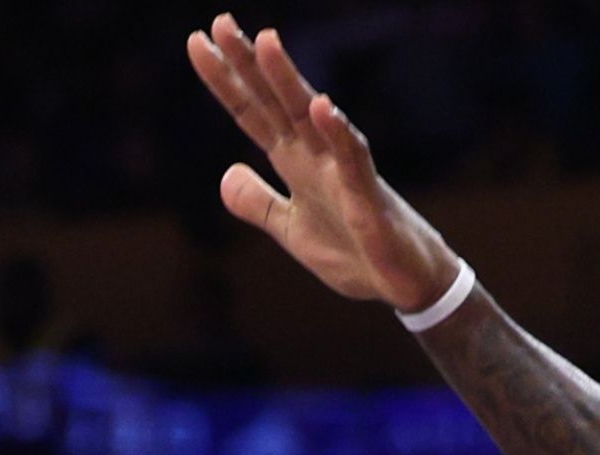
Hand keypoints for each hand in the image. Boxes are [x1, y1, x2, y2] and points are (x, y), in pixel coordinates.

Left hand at [186, 14, 460, 313]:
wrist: (401, 282)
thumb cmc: (353, 251)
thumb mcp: (290, 230)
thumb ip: (258, 202)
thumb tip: (225, 174)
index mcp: (294, 162)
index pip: (252, 113)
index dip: (226, 81)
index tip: (198, 43)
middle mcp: (316, 155)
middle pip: (276, 101)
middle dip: (250, 63)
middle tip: (220, 22)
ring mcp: (342, 171)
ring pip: (311, 117)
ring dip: (290, 80)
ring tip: (267, 41)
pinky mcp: (367, 197)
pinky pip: (352, 158)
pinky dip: (337, 132)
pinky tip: (322, 106)